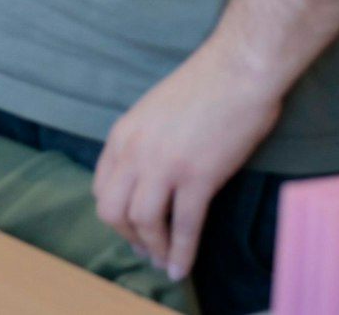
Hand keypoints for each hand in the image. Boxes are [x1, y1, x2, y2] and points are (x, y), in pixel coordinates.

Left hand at [92, 45, 281, 281]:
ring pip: (143, 223)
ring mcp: (163, 165)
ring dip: (154, 249)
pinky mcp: (197, 177)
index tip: (131, 229)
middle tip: (147, 250)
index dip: (115, 215)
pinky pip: (183, 226)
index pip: (101, 186)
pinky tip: (183, 268)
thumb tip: (148, 172)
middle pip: (112, 210)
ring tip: (166, 264)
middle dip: (127, 236)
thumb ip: (143, 140)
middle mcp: (134, 152)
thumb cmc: (204, 87)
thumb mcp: (154, 111)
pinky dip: (181, 253)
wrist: (236, 71)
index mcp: (121, 134)